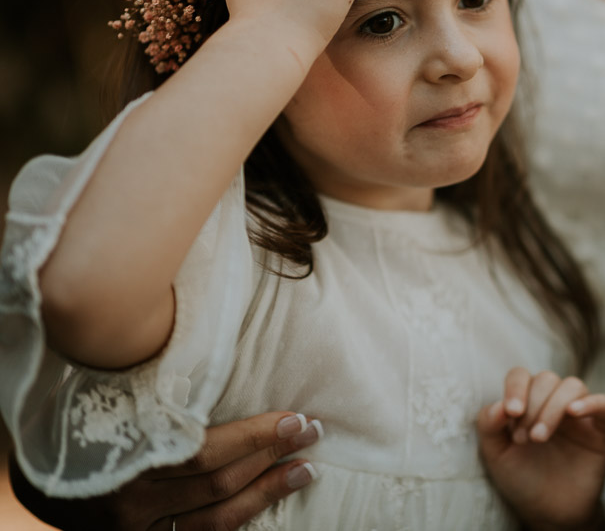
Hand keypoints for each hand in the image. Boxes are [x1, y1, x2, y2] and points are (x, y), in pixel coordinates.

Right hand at [9, 411, 321, 530]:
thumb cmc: (84, 421)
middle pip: (217, 483)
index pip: (204, 452)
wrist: (42, 478)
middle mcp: (131, 499)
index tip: (296, 417)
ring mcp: (135, 529)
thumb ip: (158, 388)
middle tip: (312, 431)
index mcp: (125, 454)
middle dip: (271, 456)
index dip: (256, 438)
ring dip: (267, 492)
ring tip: (306, 469)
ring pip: (215, 518)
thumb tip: (217, 342)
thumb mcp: (114, 398)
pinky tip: (269, 500)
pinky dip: (238, 519)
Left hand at [477, 368, 604, 530]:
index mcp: (528, 402)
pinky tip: (574, 413)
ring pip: (573, 386)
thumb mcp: (496, 454)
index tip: (512, 413)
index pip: (521, 376)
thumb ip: (489, 425)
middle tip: (524, 439)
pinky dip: (592, 402)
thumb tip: (498, 404)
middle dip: (532, 405)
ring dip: (553, 407)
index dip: (516, 388)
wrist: (548, 512)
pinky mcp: (601, 428)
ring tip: (540, 438)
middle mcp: (554, 402)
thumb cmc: (522, 480)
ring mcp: (579, 414)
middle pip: (547, 379)